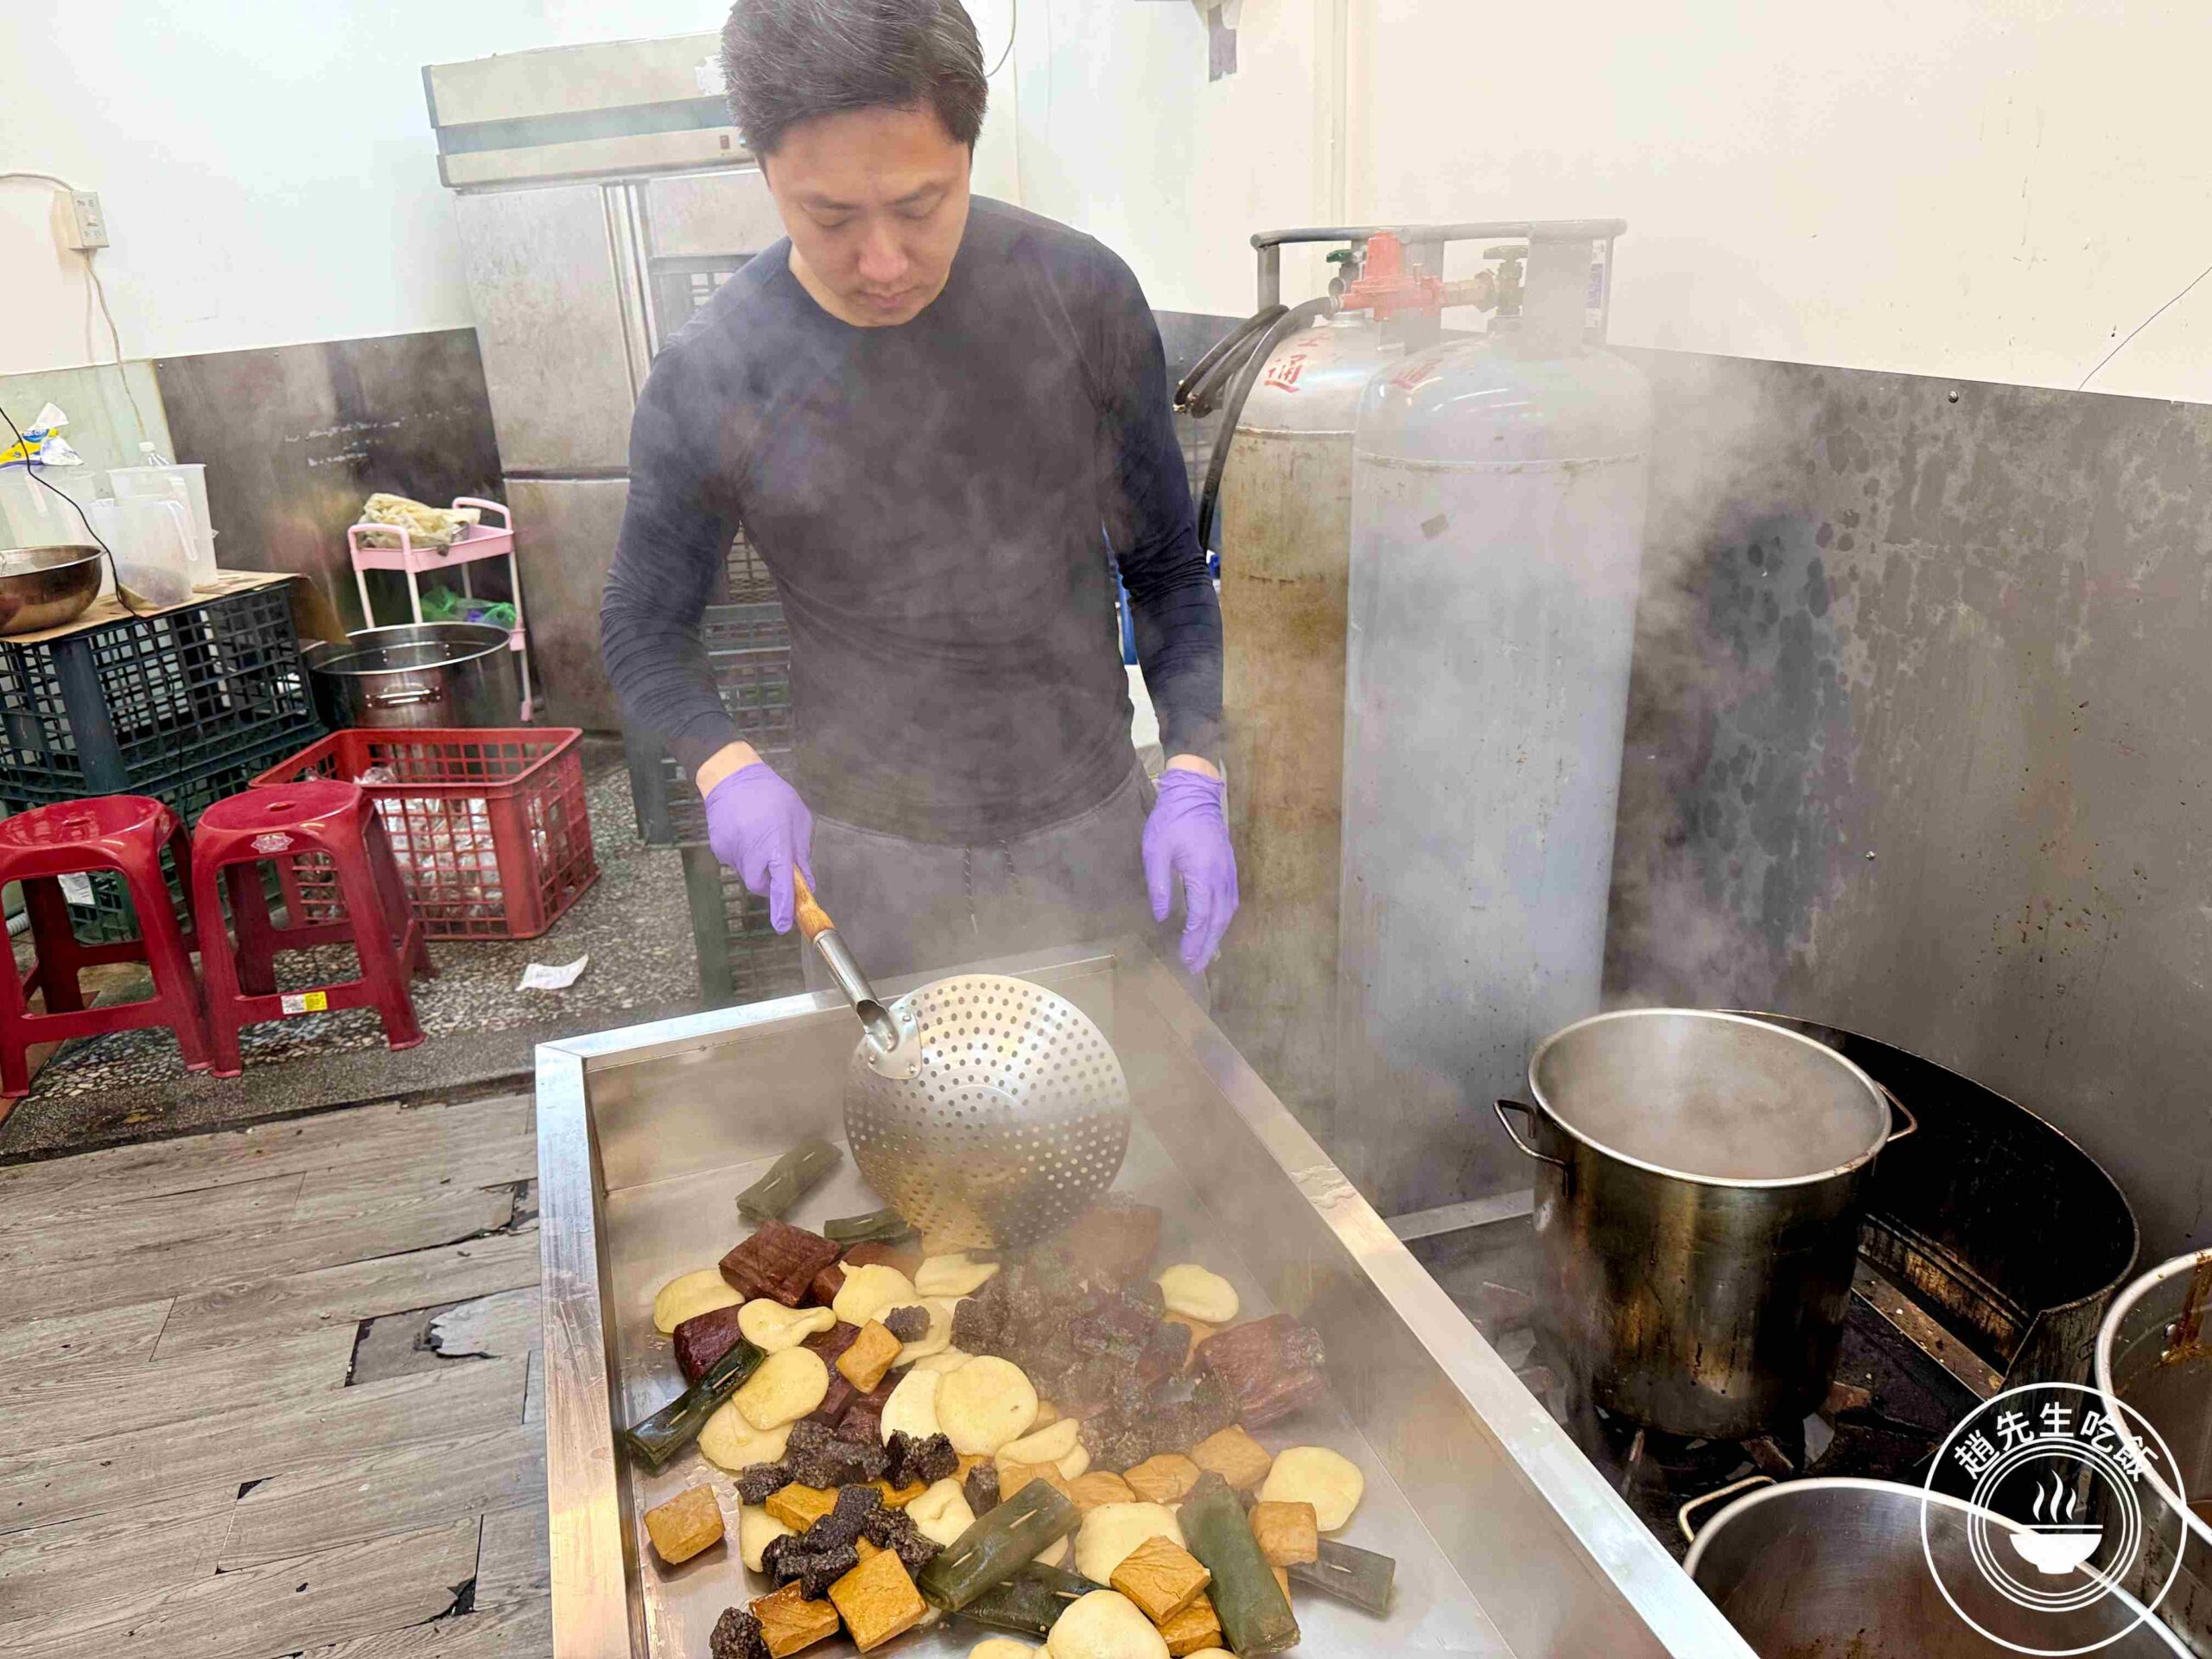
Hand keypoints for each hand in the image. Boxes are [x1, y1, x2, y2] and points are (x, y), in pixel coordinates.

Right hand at [702, 759, 814, 932]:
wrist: (731, 776)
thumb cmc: (771, 795)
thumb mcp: (798, 820)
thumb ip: (802, 854)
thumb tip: (806, 882)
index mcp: (776, 845)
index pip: (782, 885)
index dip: (784, 907)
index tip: (784, 925)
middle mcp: (751, 853)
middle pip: (761, 885)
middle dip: (770, 880)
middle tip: (776, 860)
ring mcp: (732, 852)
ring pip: (748, 872)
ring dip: (757, 862)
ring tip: (759, 833)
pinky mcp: (719, 849)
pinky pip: (736, 860)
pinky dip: (743, 852)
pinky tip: (745, 831)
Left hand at [1143, 762, 1238, 973]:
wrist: (1194, 793)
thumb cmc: (1172, 819)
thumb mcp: (1155, 851)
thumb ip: (1158, 885)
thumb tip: (1160, 916)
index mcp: (1203, 873)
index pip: (1200, 916)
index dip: (1193, 940)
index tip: (1184, 958)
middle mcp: (1221, 876)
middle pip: (1218, 920)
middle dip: (1207, 946)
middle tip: (1196, 967)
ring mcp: (1228, 871)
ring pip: (1227, 912)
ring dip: (1217, 935)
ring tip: (1206, 954)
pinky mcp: (1228, 867)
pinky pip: (1230, 900)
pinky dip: (1223, 919)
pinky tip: (1216, 927)